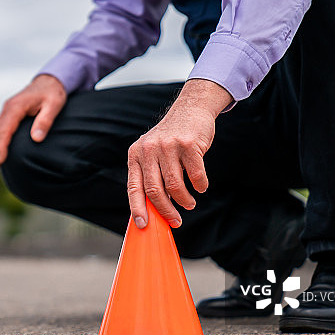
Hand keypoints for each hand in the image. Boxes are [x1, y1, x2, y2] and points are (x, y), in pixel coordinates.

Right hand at [0, 74, 66, 167]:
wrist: (50, 81)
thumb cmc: (53, 93)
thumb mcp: (54, 105)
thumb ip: (45, 121)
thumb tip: (36, 138)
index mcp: (16, 106)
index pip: (5, 129)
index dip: (1, 146)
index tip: (1, 160)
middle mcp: (8, 107)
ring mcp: (7, 110)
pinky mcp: (9, 112)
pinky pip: (0, 127)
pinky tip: (1, 150)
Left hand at [127, 79, 232, 228]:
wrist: (191, 109)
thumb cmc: (172, 138)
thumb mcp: (153, 152)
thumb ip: (150, 176)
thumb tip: (153, 210)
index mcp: (136, 154)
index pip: (134, 187)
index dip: (137, 209)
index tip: (143, 225)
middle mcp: (149, 150)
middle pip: (154, 191)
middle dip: (165, 211)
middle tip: (176, 221)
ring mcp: (168, 146)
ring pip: (175, 186)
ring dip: (184, 200)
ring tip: (189, 203)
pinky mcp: (188, 144)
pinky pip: (195, 176)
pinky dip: (200, 186)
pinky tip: (201, 186)